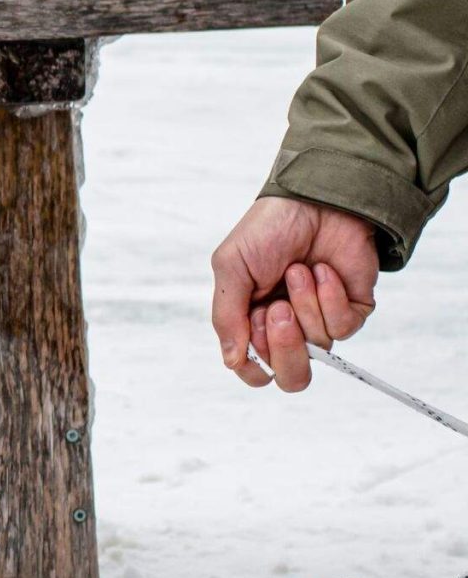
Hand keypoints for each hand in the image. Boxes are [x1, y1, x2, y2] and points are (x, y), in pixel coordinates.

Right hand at [209, 197, 381, 390]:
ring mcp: (320, 319)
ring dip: (305, 303)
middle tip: (278, 310)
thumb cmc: (267, 230)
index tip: (255, 327)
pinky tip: (322, 271)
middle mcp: (287, 327)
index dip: (256, 362)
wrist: (314, 201)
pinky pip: (343, 326)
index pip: (255, 369)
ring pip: (318, 346)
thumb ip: (227, 317)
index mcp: (252, 321)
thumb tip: (231, 361)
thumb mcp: (231, 268)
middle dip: (285, 347)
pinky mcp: (351, 309)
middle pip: (292, 375)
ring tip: (298, 270)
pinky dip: (329, 297)